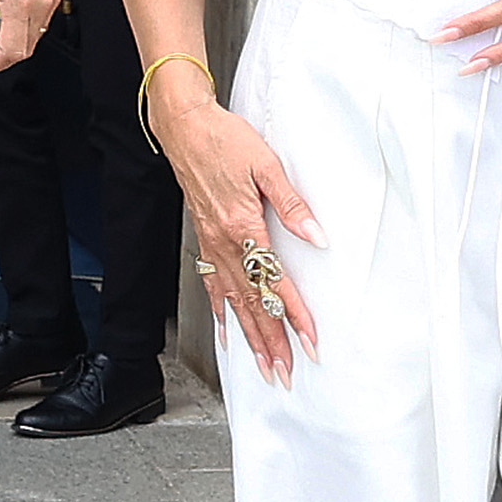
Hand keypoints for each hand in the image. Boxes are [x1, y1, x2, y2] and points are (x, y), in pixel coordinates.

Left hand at [0, 0, 64, 73]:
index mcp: (18, 1)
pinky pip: (44, 15)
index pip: (12, 50)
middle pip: (26, 46)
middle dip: (5, 50)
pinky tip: (15, 6)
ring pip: (36, 33)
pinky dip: (28, 20)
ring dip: (17, 35)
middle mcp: (40, 2)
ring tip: (0, 18)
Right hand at [150, 87, 322, 385]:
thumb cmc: (225, 140)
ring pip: (233, 302)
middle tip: (286, 373)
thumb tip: (316, 235)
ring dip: (249, 337)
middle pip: (252, 304)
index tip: (310, 340)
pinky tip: (228, 332)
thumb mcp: (266, 165)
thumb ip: (292, 203)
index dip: (295, 314)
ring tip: (263, 366)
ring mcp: (211, 245)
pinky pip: (212, 285)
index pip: (274, 282)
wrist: (185, 128)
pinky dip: (222, 313)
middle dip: (272, 342)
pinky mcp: (204, 240)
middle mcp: (224, 243)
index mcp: (242, 226)